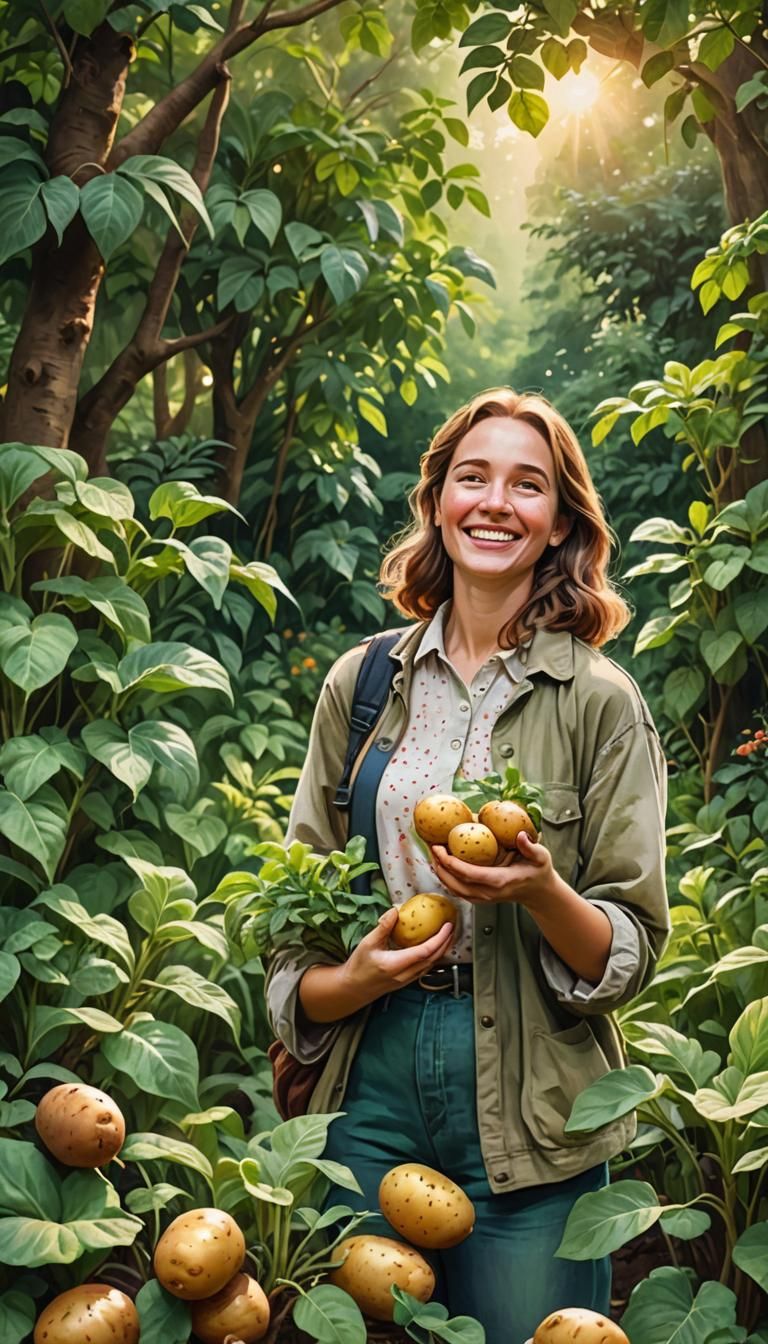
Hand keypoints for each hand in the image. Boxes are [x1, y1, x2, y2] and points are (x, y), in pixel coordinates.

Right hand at [344, 906, 454, 998]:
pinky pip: (425, 968)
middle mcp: (404, 975)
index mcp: (395, 964)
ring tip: (446, 936)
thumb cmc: (358, 967)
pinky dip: (433, 956)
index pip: (424, 952)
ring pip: (431, 965)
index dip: (439, 939)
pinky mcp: (407, 981)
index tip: (447, 927)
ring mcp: (407, 980)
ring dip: (441, 951)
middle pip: (432, 959)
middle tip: (451, 928)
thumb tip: (395, 910)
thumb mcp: (368, 943)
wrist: (353, 988)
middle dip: (445, 943)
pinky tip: (434, 948)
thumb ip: (383, 927)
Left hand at [430, 831, 558, 908]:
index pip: (467, 874)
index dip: (450, 862)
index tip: (439, 847)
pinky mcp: (479, 898)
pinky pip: (457, 890)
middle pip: (454, 883)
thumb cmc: (539, 872)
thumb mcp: (541, 857)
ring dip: (439, 871)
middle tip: (430, 845)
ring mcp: (482, 898)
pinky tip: (441, 863)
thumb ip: (531, 847)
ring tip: (432, 852)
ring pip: (453, 888)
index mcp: (499, 881)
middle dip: (438, 865)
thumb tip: (520, 835)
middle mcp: (488, 893)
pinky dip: (446, 877)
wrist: (539, 892)